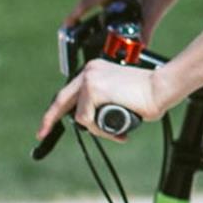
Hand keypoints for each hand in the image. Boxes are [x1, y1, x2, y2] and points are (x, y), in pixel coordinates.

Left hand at [36, 59, 167, 141]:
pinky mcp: (92, 90)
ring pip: (80, 115)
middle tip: (42, 133)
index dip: (57, 109)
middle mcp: (89, 71)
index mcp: (95, 69)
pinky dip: (101, 129)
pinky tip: (117, 129)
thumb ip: (102, 101)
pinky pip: (87, 120)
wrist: (161, 88)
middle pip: (62, 99)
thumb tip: (91, 119)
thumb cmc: (149, 93)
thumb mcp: (119, 93)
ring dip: (97, 128)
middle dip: (49, 119)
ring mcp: (89, 80)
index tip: (48, 123)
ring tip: (117, 130)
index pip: (70, 91)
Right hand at [66, 0, 183, 36]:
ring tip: (114, 19)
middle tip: (94, 28)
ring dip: (109, 3)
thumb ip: (146, 30)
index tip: (66, 26)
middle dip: (95, 13)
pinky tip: (131, 4)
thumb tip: (141, 48)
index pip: (87, 2)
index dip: (76, 15)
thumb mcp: (154, 11)